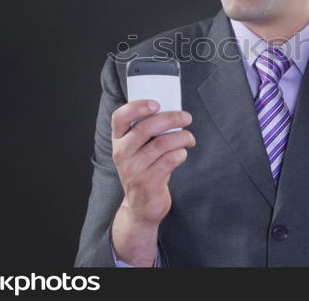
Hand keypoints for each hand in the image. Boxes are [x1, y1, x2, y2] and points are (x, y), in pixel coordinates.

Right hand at [110, 99, 194, 226]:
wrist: (142, 205)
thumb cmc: (146, 168)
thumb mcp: (140, 149)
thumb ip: (149, 131)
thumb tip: (173, 111)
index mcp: (119, 140)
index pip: (119, 117)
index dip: (136, 107)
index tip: (156, 103)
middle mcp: (122, 153)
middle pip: (145, 127)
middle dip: (171, 118)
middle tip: (187, 117)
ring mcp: (133, 169)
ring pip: (162, 143)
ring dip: (182, 137)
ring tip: (189, 139)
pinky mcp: (147, 182)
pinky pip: (169, 160)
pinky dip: (181, 153)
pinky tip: (182, 154)